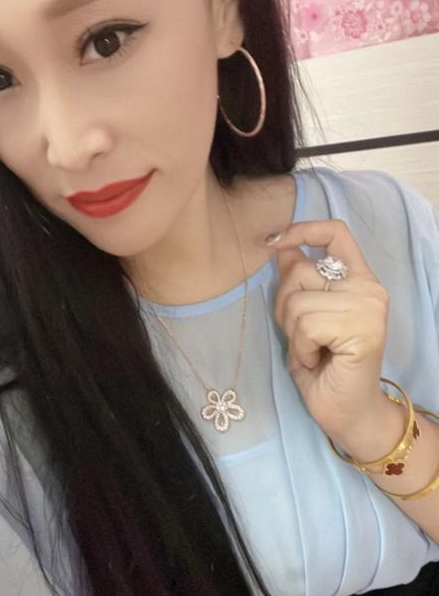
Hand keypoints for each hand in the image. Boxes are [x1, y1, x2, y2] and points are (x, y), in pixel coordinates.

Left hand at [271, 219, 389, 444]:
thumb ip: (298, 281)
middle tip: (302, 337)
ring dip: (293, 333)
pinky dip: (301, 347)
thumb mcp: (303, 316)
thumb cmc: (324, 366)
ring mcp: (368, 306)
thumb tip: (280, 247)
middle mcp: (368, 287)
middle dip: (284, 305)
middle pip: (299, 270)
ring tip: (313, 351)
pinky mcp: (362, 328)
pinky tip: (319, 360)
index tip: (275, 242)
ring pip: (297, 300)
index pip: (336, 231)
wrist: (347, 413)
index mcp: (358, 278)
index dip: (302, 229)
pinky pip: (305, 325)